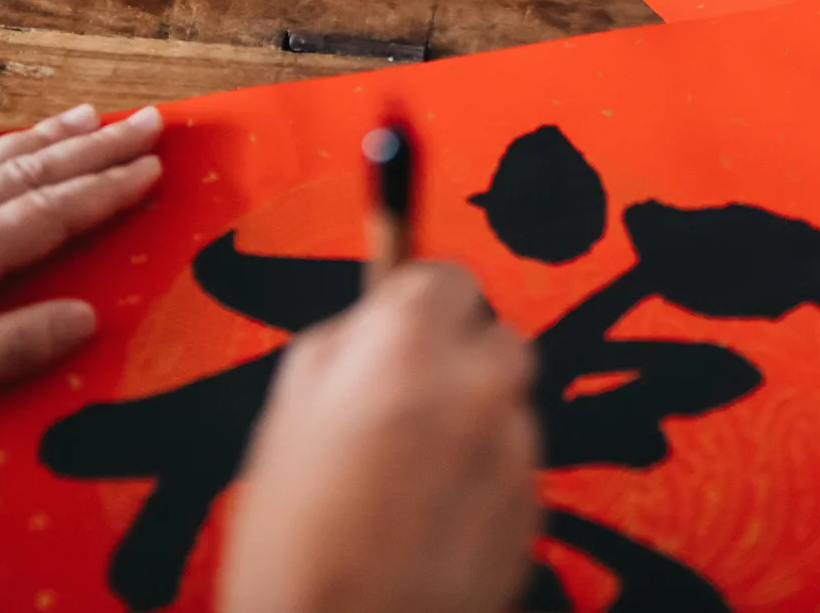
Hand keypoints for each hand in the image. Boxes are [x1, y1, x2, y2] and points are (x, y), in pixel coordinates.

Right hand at [219, 264, 539, 612]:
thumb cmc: (294, 545)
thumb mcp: (285, 417)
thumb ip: (342, 349)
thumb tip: (370, 327)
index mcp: (406, 348)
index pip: (447, 275)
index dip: (419, 302)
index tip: (403, 323)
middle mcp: (476, 386)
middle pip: (494, 336)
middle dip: (456, 358)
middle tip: (405, 401)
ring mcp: (513, 451)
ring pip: (507, 405)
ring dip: (472, 421)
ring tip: (410, 476)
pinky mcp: (534, 510)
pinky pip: (514, 467)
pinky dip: (483, 478)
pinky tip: (432, 517)